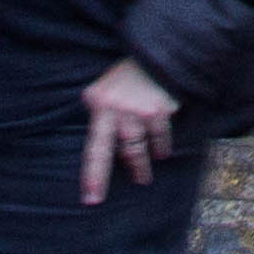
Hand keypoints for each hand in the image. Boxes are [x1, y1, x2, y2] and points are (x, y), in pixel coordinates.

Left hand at [78, 58, 177, 205]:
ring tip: (143, 178)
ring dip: (141, 166)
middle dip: (110, 177)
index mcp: (100, 104)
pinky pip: (160, 137)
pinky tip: (162, 153)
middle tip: (103, 200)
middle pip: (117, 152)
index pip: (94, 147)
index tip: (90, 199)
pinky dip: (161, 146)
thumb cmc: (127, 74)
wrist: (156, 53)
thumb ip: (100, 110)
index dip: (92, 175)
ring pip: (139, 149)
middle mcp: (117, 109)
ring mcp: (139, 111)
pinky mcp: (160, 110)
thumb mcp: (105, 88)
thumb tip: (101, 140)